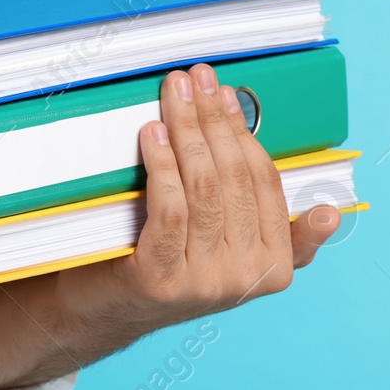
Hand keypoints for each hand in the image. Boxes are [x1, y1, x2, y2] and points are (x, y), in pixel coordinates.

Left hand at [58, 62, 340, 331]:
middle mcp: (248, 277)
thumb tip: (281, 166)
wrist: (107, 309)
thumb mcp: (220, 242)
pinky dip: (162, 166)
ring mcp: (206, 283)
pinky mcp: (162, 280)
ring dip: (188, 132)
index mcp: (276, 265)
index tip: (227, 94)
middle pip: (234, 179)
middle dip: (215, 120)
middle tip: (197, 80)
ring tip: (174, 95)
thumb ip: (249, 209)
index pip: (267, 183)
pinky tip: (152, 133)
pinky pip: (169, 209)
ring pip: (203, 188)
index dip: (246, 133)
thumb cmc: (164, 260)